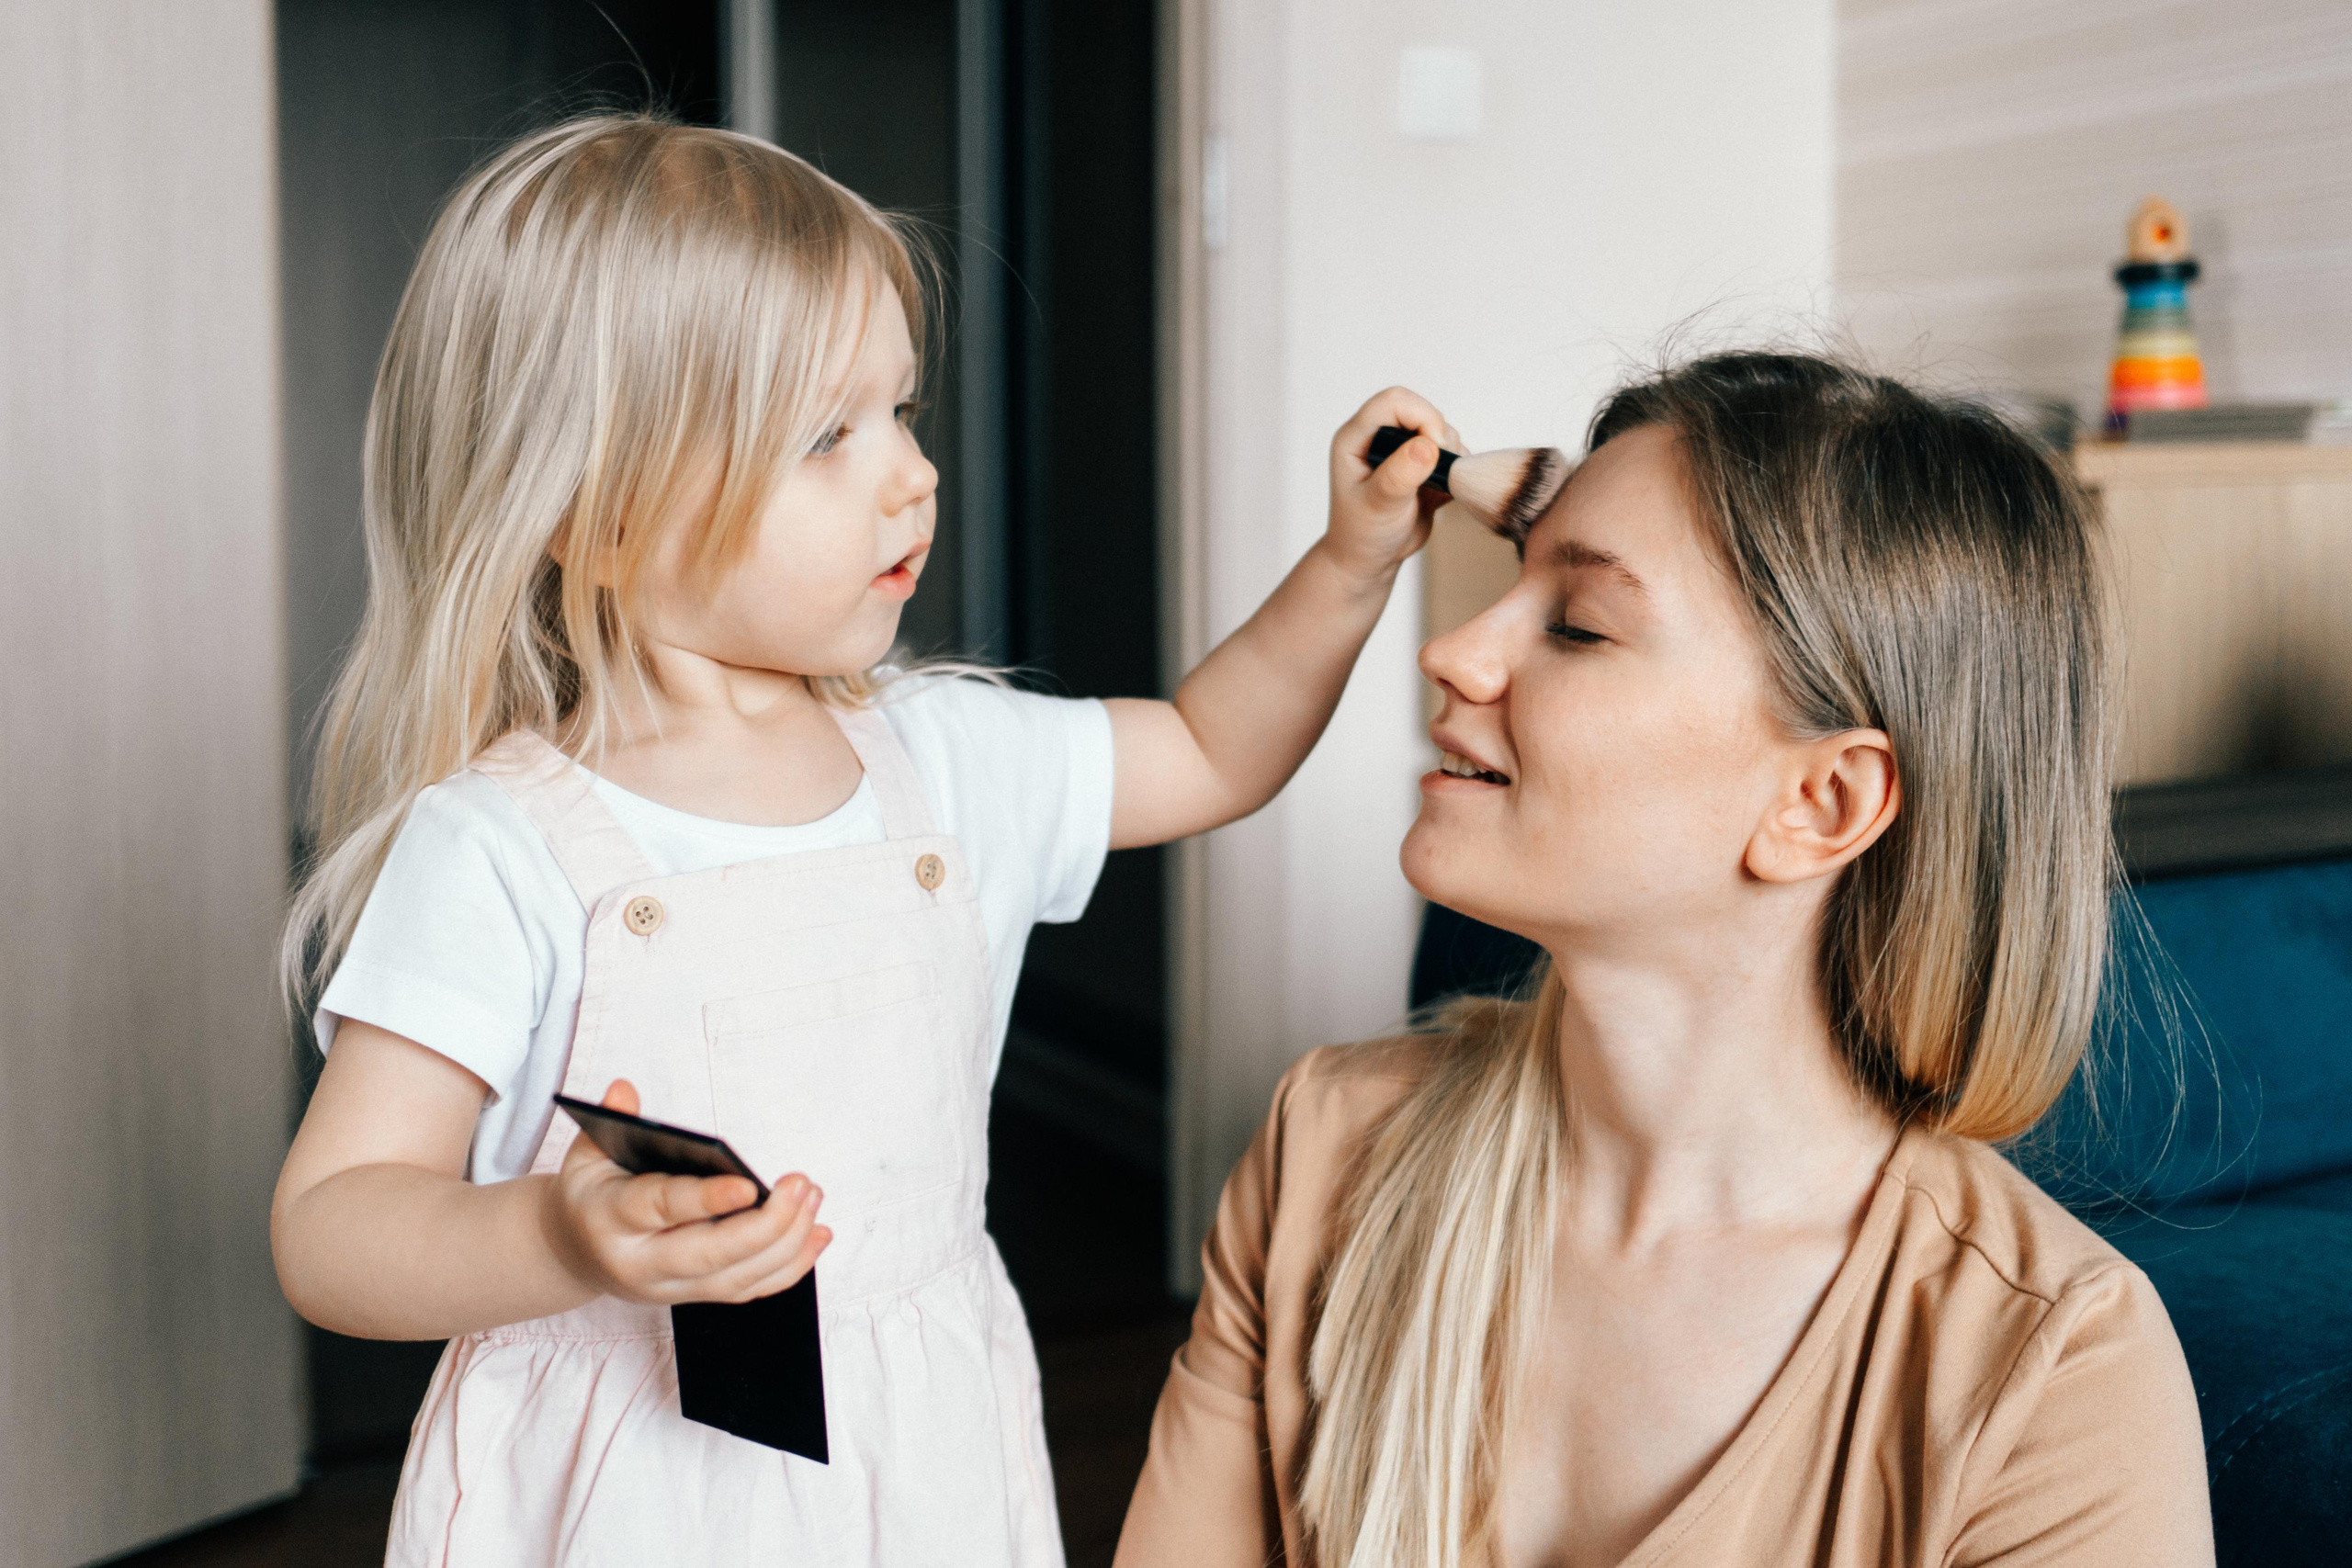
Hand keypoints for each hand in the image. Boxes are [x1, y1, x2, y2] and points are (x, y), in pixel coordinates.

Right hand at [540, 1080, 830, 1305]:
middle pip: (709, 1256)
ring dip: (786, 1243)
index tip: (749, 1185)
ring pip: (736, 1279)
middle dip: (765, 1226)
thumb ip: (611, 1121)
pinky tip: (817, 1235)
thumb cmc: (593, 1193)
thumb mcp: (588, 1153)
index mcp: (611, 1219)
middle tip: (803, 1187)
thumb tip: (624, 1090)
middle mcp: (640, 1263)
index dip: (707, 1200)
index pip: (663, 1210)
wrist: (575, 1252)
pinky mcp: (693, 1298)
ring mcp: (668, 1288)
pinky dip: (788, 1268)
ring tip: (813, 1199)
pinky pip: (747, 1290)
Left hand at [1323, 387, 1459, 582]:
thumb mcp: (1378, 505)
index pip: (1394, 401)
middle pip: (1420, 409)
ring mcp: (1400, 448)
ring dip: (1450, 453)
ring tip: (1437, 487)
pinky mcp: (1421, 463)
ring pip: (1439, 428)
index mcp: (1356, 437)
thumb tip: (1427, 445)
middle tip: (1439, 472)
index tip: (1434, 450)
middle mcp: (1377, 436)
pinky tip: (1443, 492)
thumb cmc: (1363, 533)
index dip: (1421, 417)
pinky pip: (1450, 449)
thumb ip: (1400, 475)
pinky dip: (1457, 467)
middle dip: (1439, 436)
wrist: (1370, 559)